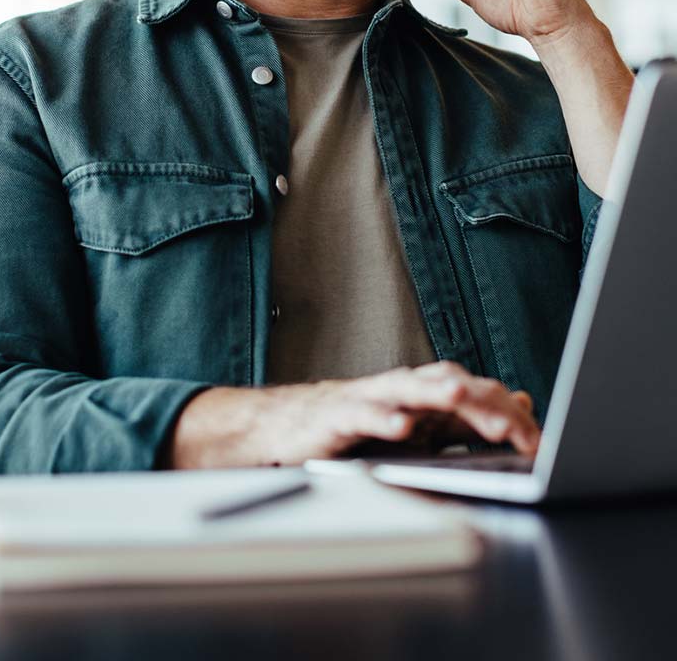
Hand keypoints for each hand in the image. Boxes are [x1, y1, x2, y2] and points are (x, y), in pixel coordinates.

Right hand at [169, 360, 539, 468]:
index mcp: (426, 394)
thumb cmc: (357, 428)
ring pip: (408, 389)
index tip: (539, 444)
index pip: (478, 395)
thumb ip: (469, 418)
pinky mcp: (337, 416)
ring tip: (461, 400)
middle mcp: (402, 389)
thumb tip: (520, 402)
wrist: (288, 426)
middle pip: (450, 384)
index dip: (510, 416)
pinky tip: (401, 428)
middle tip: (516, 429)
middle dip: (483, 405)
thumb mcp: (422, 428)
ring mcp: (369, 399)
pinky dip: (382, 419)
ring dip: (436, 393)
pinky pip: (362, 415)